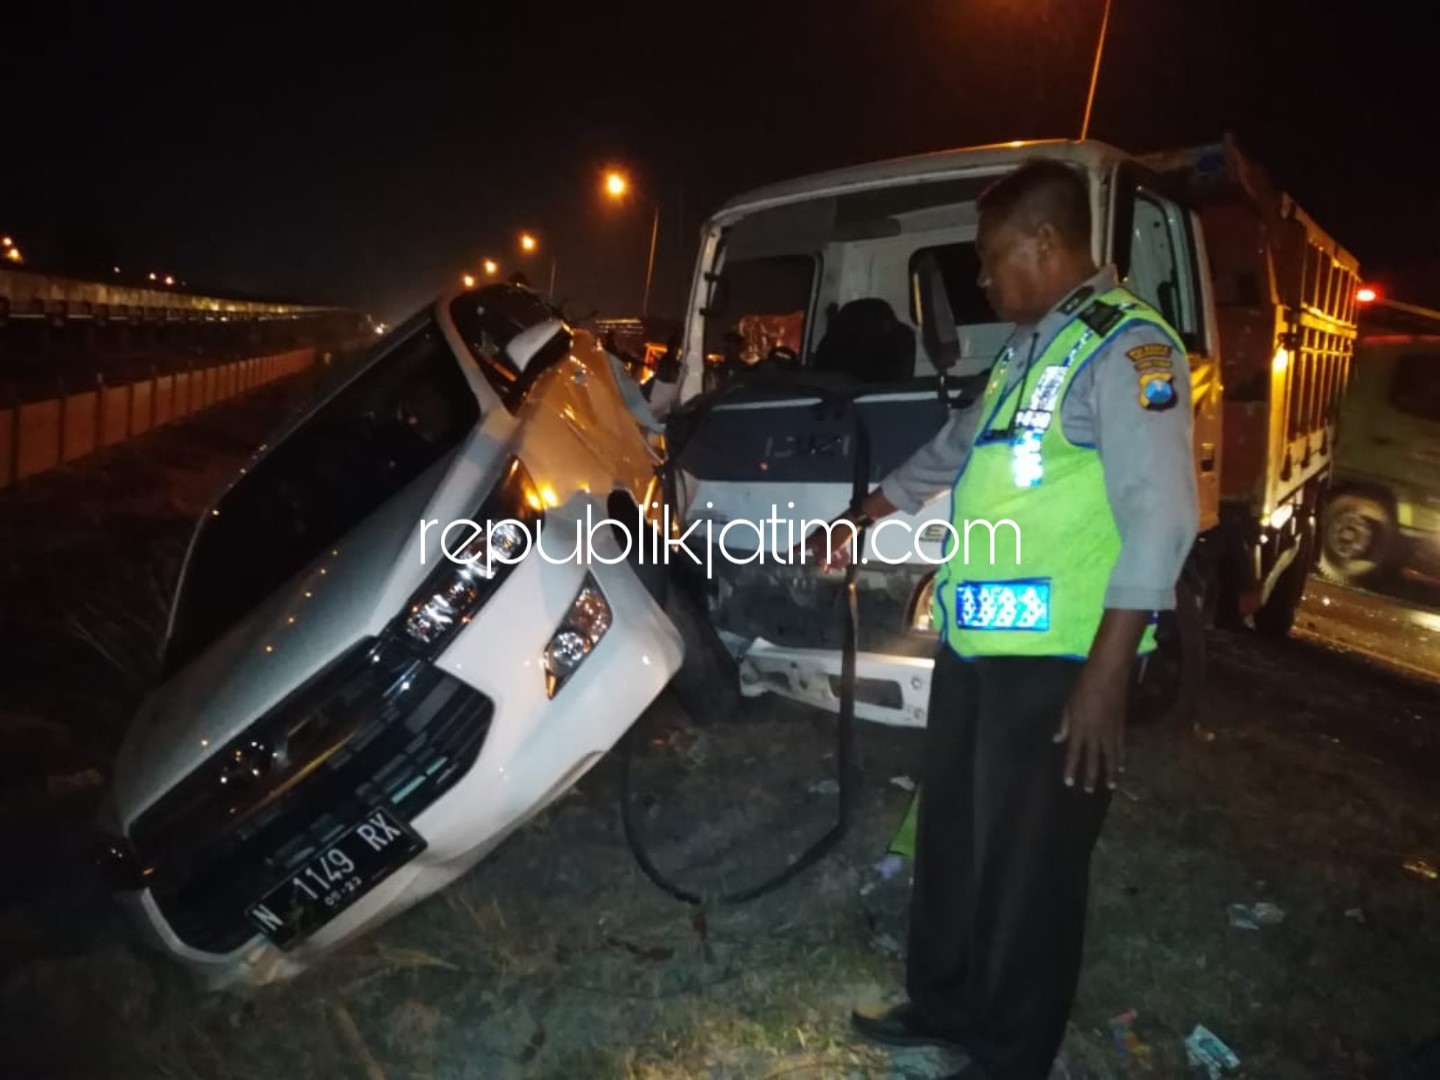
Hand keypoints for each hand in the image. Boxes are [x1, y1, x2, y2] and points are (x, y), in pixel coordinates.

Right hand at [793, 521, 854, 573]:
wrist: (852, 521)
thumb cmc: (836, 534)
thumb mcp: (827, 550)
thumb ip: (821, 559)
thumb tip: (819, 566)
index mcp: (813, 539)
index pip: (801, 546)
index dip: (794, 550)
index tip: (788, 552)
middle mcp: (819, 538)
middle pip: (819, 552)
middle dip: (825, 562)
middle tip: (829, 571)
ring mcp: (829, 537)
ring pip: (829, 551)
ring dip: (835, 560)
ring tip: (841, 567)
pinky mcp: (838, 536)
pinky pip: (837, 548)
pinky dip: (840, 555)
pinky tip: (846, 561)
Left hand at [1053, 608, 1147, 791]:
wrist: (1108, 673)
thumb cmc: (1084, 684)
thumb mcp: (1069, 702)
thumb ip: (1065, 722)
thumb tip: (1058, 739)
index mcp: (1079, 727)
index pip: (1073, 753)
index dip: (1071, 768)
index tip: (1069, 782)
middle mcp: (1095, 733)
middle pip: (1092, 759)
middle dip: (1090, 776)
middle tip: (1088, 791)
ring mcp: (1110, 731)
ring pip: (1110, 757)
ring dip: (1109, 773)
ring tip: (1109, 787)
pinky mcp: (1121, 726)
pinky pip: (1121, 747)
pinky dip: (1121, 758)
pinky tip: (1122, 767)